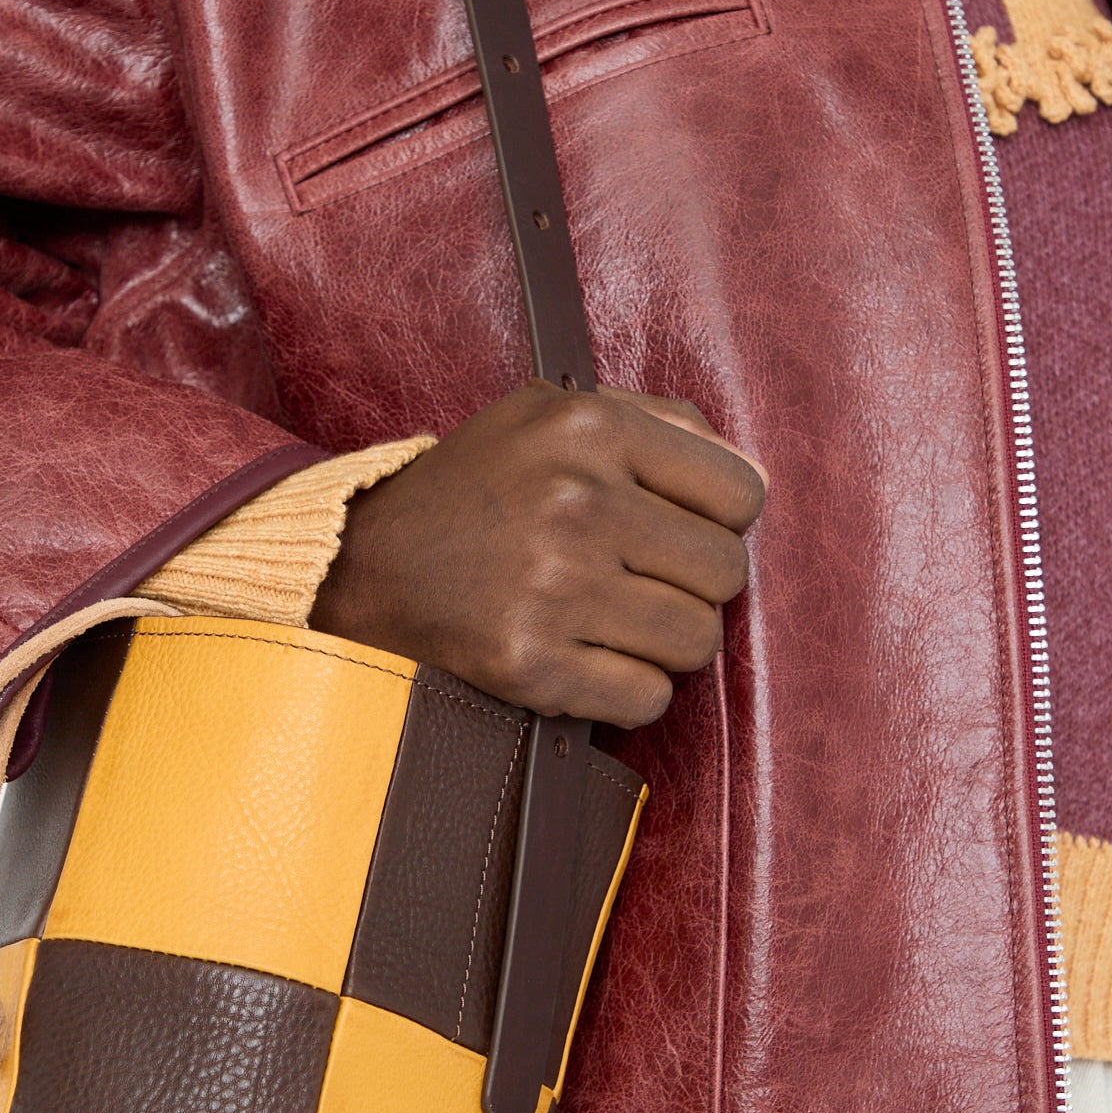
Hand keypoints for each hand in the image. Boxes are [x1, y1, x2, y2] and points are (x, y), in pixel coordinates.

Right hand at [310, 380, 765, 726]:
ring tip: (612, 622)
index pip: (741, 493)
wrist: (362, 566)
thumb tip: (749, 475)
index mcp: (589, 427)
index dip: (719, 520)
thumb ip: (655, 421)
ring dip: (663, 643)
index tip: (676, 530)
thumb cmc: (472, 490)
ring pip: (696, 641)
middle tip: (640, 582)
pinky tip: (587, 661)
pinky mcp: (531, 663)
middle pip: (726, 573)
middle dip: (691, 586)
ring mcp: (554, 587)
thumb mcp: (546, 413)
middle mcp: (576, 502)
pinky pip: (647, 698)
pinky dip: (627, 691)